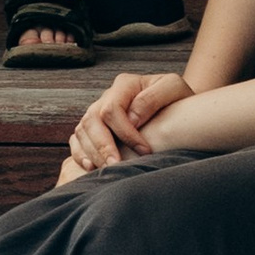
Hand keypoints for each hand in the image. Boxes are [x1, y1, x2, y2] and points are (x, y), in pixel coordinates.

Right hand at [58, 70, 193, 181]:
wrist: (176, 106)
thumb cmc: (178, 98)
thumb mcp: (174, 88)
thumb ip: (154, 97)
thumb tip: (132, 119)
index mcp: (125, 84)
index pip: (112, 109)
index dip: (125, 133)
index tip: (145, 151)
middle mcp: (107, 96)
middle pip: (92, 120)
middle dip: (103, 146)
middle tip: (117, 166)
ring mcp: (98, 111)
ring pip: (82, 131)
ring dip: (93, 153)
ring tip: (108, 170)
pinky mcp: (94, 128)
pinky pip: (77, 140)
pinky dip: (80, 154)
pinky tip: (91, 167)